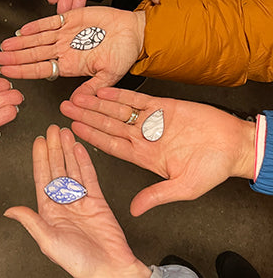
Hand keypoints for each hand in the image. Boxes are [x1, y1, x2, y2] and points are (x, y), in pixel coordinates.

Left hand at [0, 8, 144, 90]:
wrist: (135, 32)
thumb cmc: (125, 54)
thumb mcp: (110, 76)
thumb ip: (92, 88)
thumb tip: (76, 102)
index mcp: (71, 65)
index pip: (40, 69)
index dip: (22, 70)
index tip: (6, 71)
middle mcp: (65, 50)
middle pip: (33, 54)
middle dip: (14, 57)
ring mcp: (66, 34)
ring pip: (37, 38)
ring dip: (20, 42)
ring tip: (4, 45)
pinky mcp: (71, 18)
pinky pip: (49, 22)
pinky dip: (36, 25)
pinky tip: (22, 29)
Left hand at [4, 126, 150, 277]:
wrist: (109, 269)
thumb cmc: (79, 263)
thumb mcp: (48, 240)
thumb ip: (31, 221)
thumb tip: (10, 210)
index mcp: (50, 212)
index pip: (42, 178)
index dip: (39, 158)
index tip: (38, 142)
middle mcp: (64, 203)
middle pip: (57, 169)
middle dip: (53, 148)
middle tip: (51, 130)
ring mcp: (81, 200)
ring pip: (72, 168)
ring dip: (67, 150)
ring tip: (64, 133)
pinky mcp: (97, 200)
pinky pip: (89, 176)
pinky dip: (84, 161)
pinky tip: (78, 148)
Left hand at [61, 87, 255, 215]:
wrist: (235, 145)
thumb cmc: (213, 169)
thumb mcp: (184, 188)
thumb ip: (157, 196)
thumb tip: (135, 210)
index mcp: (145, 157)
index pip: (110, 145)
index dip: (91, 137)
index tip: (72, 130)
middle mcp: (144, 137)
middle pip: (108, 125)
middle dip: (86, 116)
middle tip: (65, 108)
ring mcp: (152, 120)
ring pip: (118, 110)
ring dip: (97, 103)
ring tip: (78, 96)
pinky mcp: (163, 106)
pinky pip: (137, 98)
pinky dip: (120, 93)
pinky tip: (103, 89)